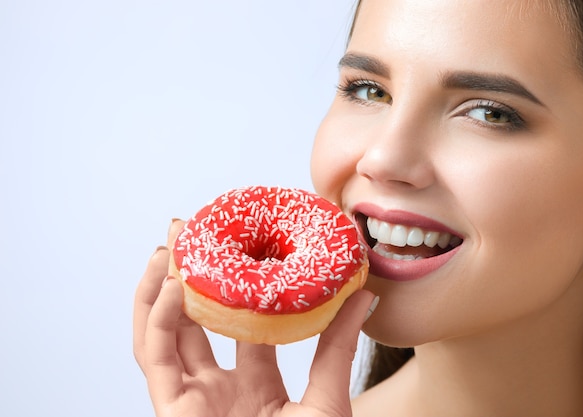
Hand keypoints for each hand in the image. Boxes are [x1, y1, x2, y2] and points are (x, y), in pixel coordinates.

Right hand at [133, 220, 374, 416]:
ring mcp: (192, 402)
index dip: (236, 285)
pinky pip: (155, 360)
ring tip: (169, 246)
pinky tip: (170, 284)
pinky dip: (156, 320)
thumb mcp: (328, 400)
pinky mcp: (171, 413)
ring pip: (161, 337)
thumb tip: (363, 294)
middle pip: (192, 324)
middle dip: (186, 276)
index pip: (240, 325)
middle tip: (187, 231)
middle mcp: (217, 391)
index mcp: (254, 387)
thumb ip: (336, 348)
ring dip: (158, 290)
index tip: (239, 245)